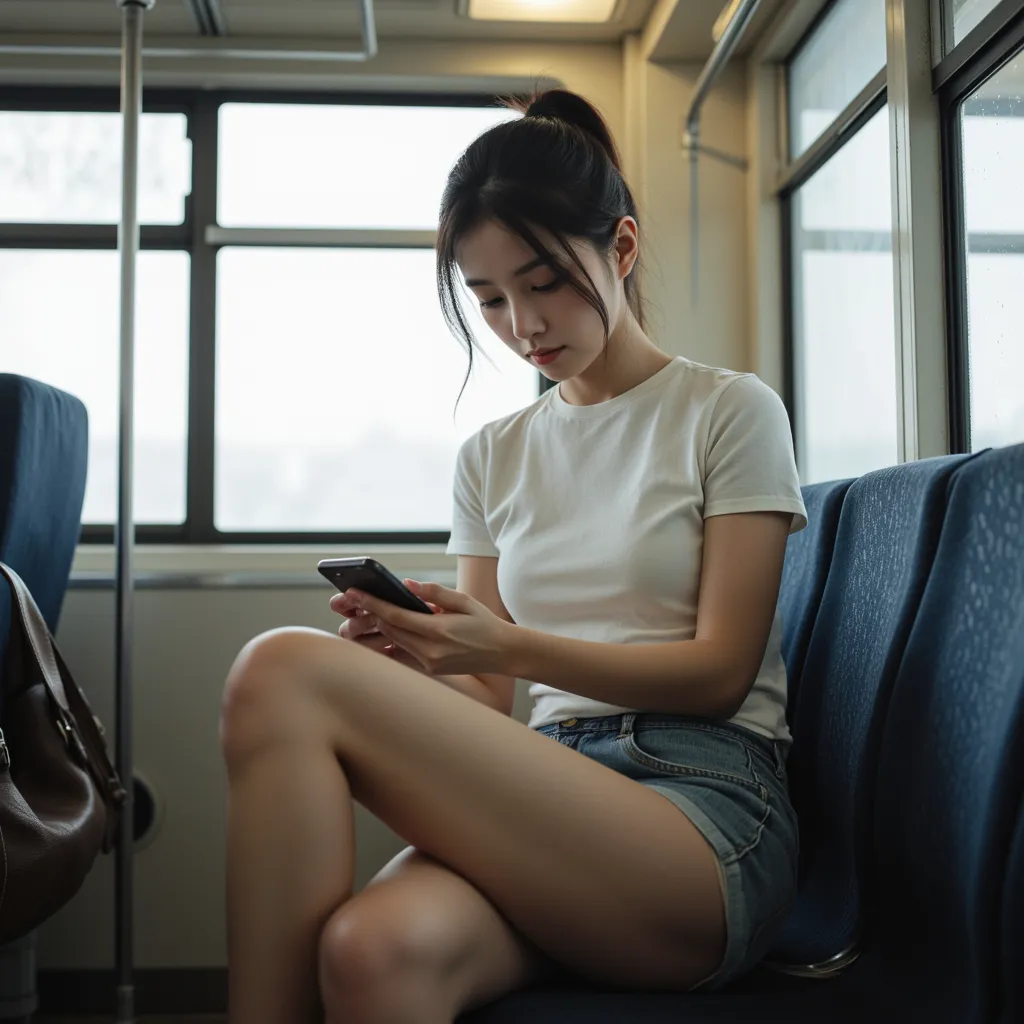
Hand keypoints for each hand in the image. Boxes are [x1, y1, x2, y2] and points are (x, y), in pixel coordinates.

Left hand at [337, 578, 516, 677]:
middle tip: (354, 599)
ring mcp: (430, 663)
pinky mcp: (430, 669)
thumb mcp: (463, 600)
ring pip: (394, 642)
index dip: (372, 604)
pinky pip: (404, 652)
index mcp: (439, 631)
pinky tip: (386, 627)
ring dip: (380, 627)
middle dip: (371, 614)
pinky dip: (394, 639)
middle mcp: (431, 652)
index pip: (396, 617)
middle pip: (390, 631)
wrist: (503, 653)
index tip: (354, 593)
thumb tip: (406, 584)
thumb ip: (434, 592)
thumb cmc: (485, 623)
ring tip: (367, 610)